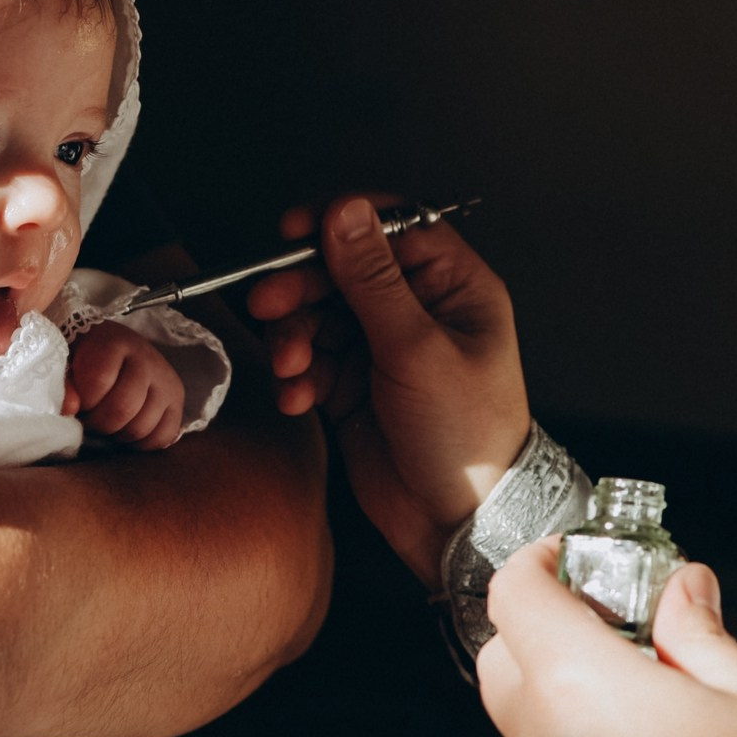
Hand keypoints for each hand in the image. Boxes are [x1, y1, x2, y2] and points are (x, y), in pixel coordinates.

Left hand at [63, 322, 188, 449]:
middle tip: (89, 419)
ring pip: (142, 427)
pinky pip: (163, 437)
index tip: (77, 401)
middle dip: (99, 424)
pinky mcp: (177, 400)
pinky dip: (141, 443)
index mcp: (114, 343)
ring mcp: (166, 380)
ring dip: (118, 435)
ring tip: (106, 422)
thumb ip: (64, 384)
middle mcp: (146, 358)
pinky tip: (126, 430)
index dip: (83, 401)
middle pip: (123, 408)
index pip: (98, 381)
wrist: (116, 349)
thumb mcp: (66, 362)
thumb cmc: (84, 358)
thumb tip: (69, 409)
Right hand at [246, 195, 530, 582]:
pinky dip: (296, 374)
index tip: (295, 230)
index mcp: (452, 287)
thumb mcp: (417, 347)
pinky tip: (298, 396)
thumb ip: (372, 278)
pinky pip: (310, 360)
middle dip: (300, 286)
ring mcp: (382, 349)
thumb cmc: (468, 437)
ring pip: (318, 314)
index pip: (390, 227)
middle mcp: (417, 311)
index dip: (340, 222)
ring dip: (293, 336)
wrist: (460, 523)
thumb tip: (345, 213)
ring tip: (290, 365)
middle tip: (268, 302)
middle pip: (342, 269)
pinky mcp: (353, 386)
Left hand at [477, 551, 736, 736]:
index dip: (540, 561)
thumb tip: (685, 587)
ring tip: (637, 687)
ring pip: (518, 707)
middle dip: (547, 621)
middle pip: (504, 648)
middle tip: (616, 621)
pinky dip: (567, 734)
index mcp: (576, 680)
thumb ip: (701, 631)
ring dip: (557, 681)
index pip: (515, 592)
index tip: (577, 556)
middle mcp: (540, 730)